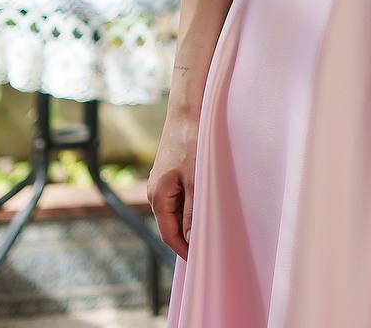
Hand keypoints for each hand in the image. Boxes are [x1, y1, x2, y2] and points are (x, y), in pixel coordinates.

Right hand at [147, 113, 199, 259]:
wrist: (188, 109)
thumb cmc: (192, 141)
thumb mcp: (196, 180)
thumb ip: (193, 212)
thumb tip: (191, 240)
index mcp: (158, 195)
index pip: (168, 233)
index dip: (184, 249)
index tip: (202, 261)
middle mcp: (156, 190)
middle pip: (172, 222)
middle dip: (189, 234)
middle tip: (212, 244)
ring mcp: (163, 180)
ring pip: (178, 208)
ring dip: (193, 217)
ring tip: (214, 223)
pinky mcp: (172, 171)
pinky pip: (181, 195)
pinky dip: (193, 202)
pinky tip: (209, 201)